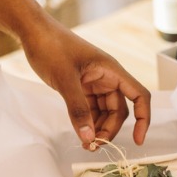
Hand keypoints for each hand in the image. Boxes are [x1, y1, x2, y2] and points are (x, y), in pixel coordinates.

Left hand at [21, 18, 150, 149]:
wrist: (33, 32)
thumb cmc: (51, 46)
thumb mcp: (64, 80)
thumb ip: (77, 110)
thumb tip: (89, 137)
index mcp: (111, 70)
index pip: (139, 96)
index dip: (143, 118)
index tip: (137, 140)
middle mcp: (107, 77)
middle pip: (119, 111)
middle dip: (109, 129)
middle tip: (94, 145)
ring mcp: (94, 83)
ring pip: (105, 113)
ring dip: (98, 129)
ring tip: (85, 143)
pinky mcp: (82, 88)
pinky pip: (91, 110)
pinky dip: (87, 122)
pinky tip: (80, 132)